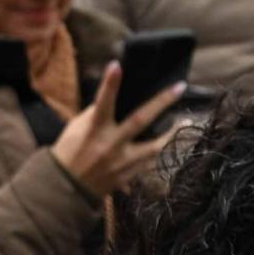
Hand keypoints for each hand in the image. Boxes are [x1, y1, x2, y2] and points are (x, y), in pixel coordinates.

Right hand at [50, 62, 183, 198]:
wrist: (67, 189)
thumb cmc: (69, 153)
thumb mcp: (76, 129)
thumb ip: (96, 114)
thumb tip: (114, 99)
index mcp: (94, 130)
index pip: (102, 103)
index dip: (109, 85)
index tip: (116, 65)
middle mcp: (111, 145)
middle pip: (140, 120)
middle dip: (161, 102)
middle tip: (180, 87)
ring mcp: (122, 162)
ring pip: (154, 147)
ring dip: (172, 134)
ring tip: (186, 122)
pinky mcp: (128, 176)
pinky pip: (150, 163)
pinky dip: (160, 153)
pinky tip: (171, 144)